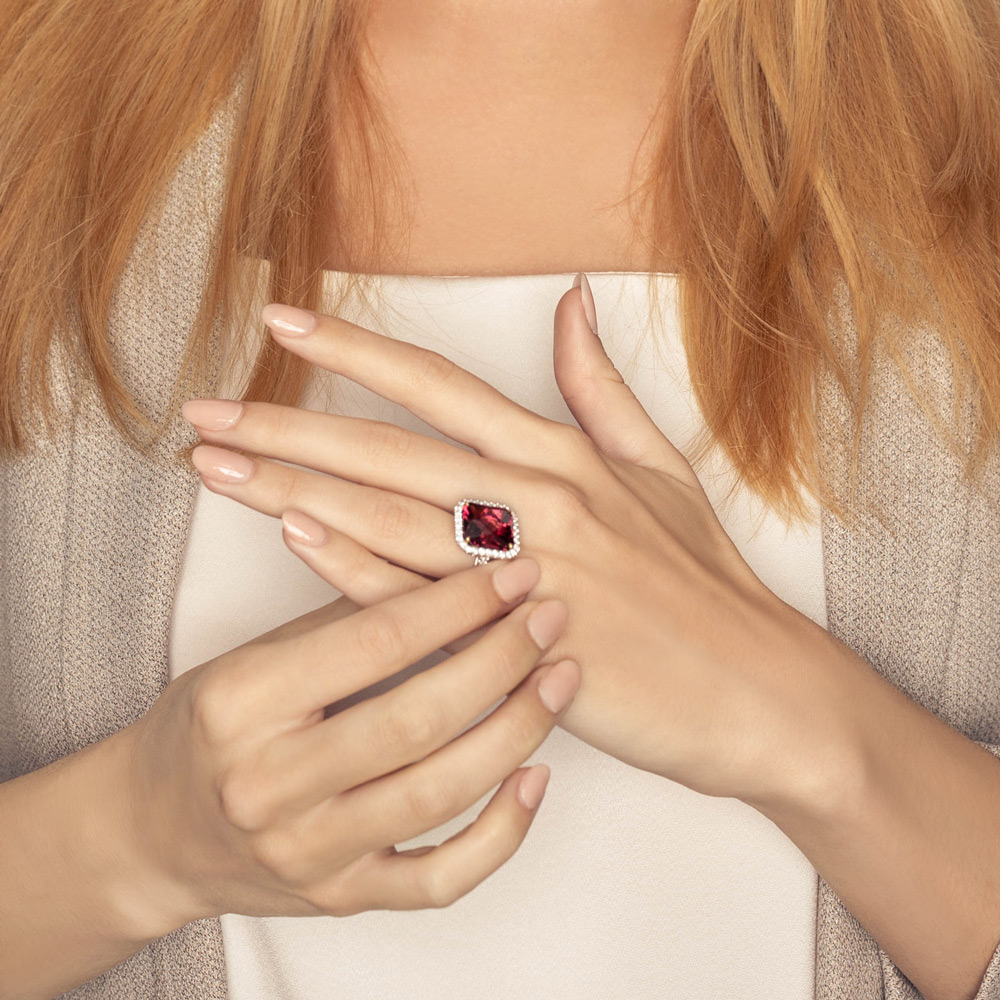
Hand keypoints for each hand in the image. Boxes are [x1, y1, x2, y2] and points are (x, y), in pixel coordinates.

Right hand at [118, 559, 576, 935]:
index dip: (458, 602)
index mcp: (241, 704)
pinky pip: (441, 879)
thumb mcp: (251, 655)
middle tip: (550, 616)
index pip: (375, 641)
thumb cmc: (207, 728)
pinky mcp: (343, 898)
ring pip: (441, 795)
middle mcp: (270, 786)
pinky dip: (501, 833)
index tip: (512, 570)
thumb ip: (341, 617)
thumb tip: (444, 563)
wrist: (154, 833)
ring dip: (517, 730)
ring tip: (561, 677)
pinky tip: (536, 777)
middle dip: (501, 659)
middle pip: (417, 719)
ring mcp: (309, 853)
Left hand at [181, 282, 856, 812]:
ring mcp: (529, 576)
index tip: (282, 322)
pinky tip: (296, 539)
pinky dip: (356, 571)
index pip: (439, 385)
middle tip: (205, 412)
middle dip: (290, 426)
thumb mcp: (661, 471)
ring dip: (296, 492)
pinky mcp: (522, 646)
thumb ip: (600, 389)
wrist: (756, 691)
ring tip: (219, 470)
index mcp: (564, 456)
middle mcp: (540, 503)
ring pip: (388, 521)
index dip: (356, 350)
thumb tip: (571, 303)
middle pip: (391, 451)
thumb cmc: (704, 585)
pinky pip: (421, 603)